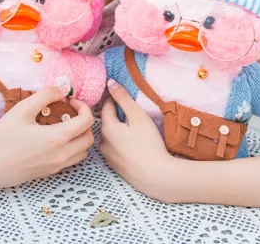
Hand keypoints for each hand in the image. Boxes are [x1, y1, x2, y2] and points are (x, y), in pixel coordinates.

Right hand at [0, 85, 94, 188]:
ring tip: (63, 126)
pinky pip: (70, 160)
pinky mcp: (49, 173)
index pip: (87, 121)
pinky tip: (54, 139)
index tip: (70, 101)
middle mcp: (61, 155)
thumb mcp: (22, 109)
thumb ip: (45, 95)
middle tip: (69, 113)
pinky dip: (71, 148)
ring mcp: (56, 166)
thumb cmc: (2, 137)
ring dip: (79, 137)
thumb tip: (62, 88)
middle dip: (84, 122)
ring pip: (82, 152)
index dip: (83, 107)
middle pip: (89, 138)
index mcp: (57, 138)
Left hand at [99, 80, 177, 201]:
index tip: (120, 92)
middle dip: (116, 114)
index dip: (114, 97)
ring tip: (132, 127)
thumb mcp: (138, 116)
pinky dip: (120, 142)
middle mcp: (103, 142)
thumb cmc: (150, 145)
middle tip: (130, 109)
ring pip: (110, 135)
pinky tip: (133, 143)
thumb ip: (123, 98)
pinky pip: (114, 147)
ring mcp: (108, 156)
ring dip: (118, 128)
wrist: (157, 177)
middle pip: (107, 121)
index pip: (106, 106)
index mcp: (107, 128)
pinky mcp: (114, 166)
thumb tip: (110, 83)